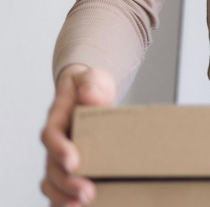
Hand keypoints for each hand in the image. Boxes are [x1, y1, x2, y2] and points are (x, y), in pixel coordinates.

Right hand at [40, 64, 115, 206]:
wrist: (87, 91)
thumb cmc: (90, 87)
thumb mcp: (93, 79)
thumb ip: (92, 84)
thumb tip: (89, 94)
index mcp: (57, 117)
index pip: (51, 135)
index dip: (60, 149)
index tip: (73, 162)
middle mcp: (54, 141)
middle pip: (51, 166)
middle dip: (67, 182)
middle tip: (87, 193)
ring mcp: (58, 156)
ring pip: (51, 181)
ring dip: (64, 196)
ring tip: (82, 205)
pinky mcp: (67, 167)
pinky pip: (58, 188)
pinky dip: (62, 201)